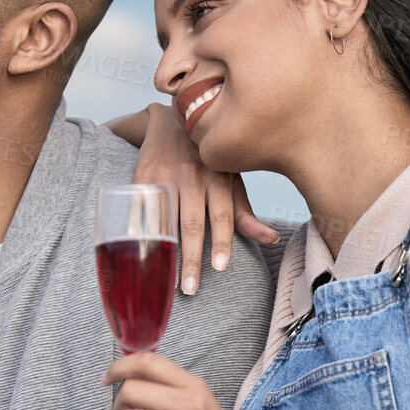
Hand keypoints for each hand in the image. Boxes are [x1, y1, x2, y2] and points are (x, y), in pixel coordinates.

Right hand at [114, 101, 278, 295]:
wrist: (169, 121)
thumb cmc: (205, 159)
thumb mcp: (229, 177)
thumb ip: (243, 211)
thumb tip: (270, 239)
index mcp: (217, 177)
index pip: (222, 215)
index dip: (222, 241)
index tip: (220, 268)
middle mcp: (192, 177)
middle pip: (192, 223)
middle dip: (192, 257)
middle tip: (191, 288)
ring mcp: (164, 177)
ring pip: (166, 220)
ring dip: (166, 252)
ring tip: (165, 279)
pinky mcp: (141, 179)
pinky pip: (141, 211)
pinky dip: (140, 234)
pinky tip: (139, 255)